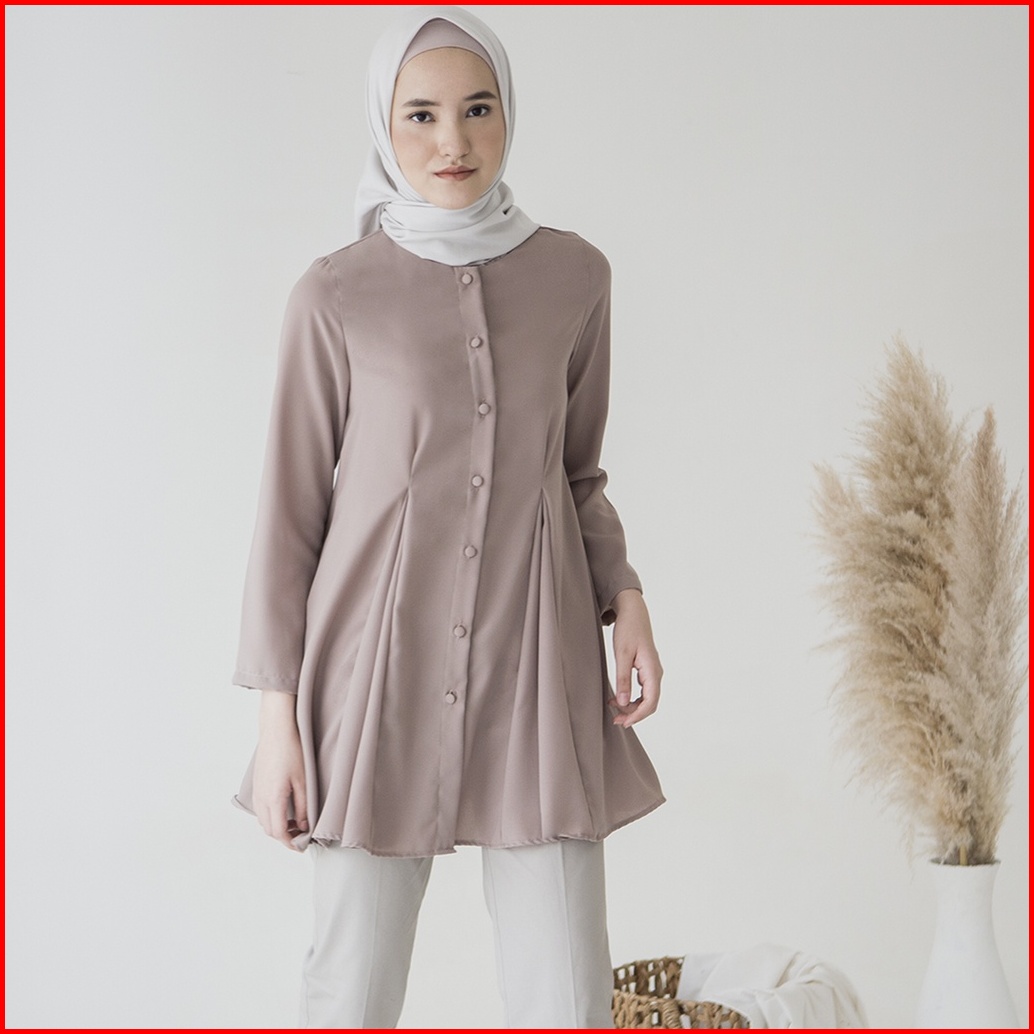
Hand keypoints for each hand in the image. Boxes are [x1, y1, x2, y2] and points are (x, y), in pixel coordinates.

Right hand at [253, 689, 308, 849]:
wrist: (275, 730)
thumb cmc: (291, 751)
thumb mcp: (303, 781)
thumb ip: (303, 807)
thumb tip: (303, 826)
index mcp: (273, 799)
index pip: (279, 832)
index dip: (290, 843)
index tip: (300, 846)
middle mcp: (261, 798)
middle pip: (269, 829)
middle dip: (284, 836)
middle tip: (301, 835)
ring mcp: (256, 792)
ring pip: (263, 820)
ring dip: (277, 826)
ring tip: (296, 821)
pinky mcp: (256, 785)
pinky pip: (261, 809)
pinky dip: (271, 815)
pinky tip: (285, 808)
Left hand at [607, 589, 661, 727]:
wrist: (633, 613)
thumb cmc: (628, 630)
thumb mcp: (622, 654)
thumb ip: (622, 679)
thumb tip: (622, 702)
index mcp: (652, 670)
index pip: (650, 702)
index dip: (638, 715)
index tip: (623, 722)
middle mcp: (656, 673)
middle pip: (649, 703)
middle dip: (633, 714)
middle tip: (615, 719)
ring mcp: (652, 672)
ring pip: (646, 698)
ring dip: (631, 707)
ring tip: (612, 707)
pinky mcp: (646, 670)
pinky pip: (643, 691)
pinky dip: (631, 697)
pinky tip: (617, 697)